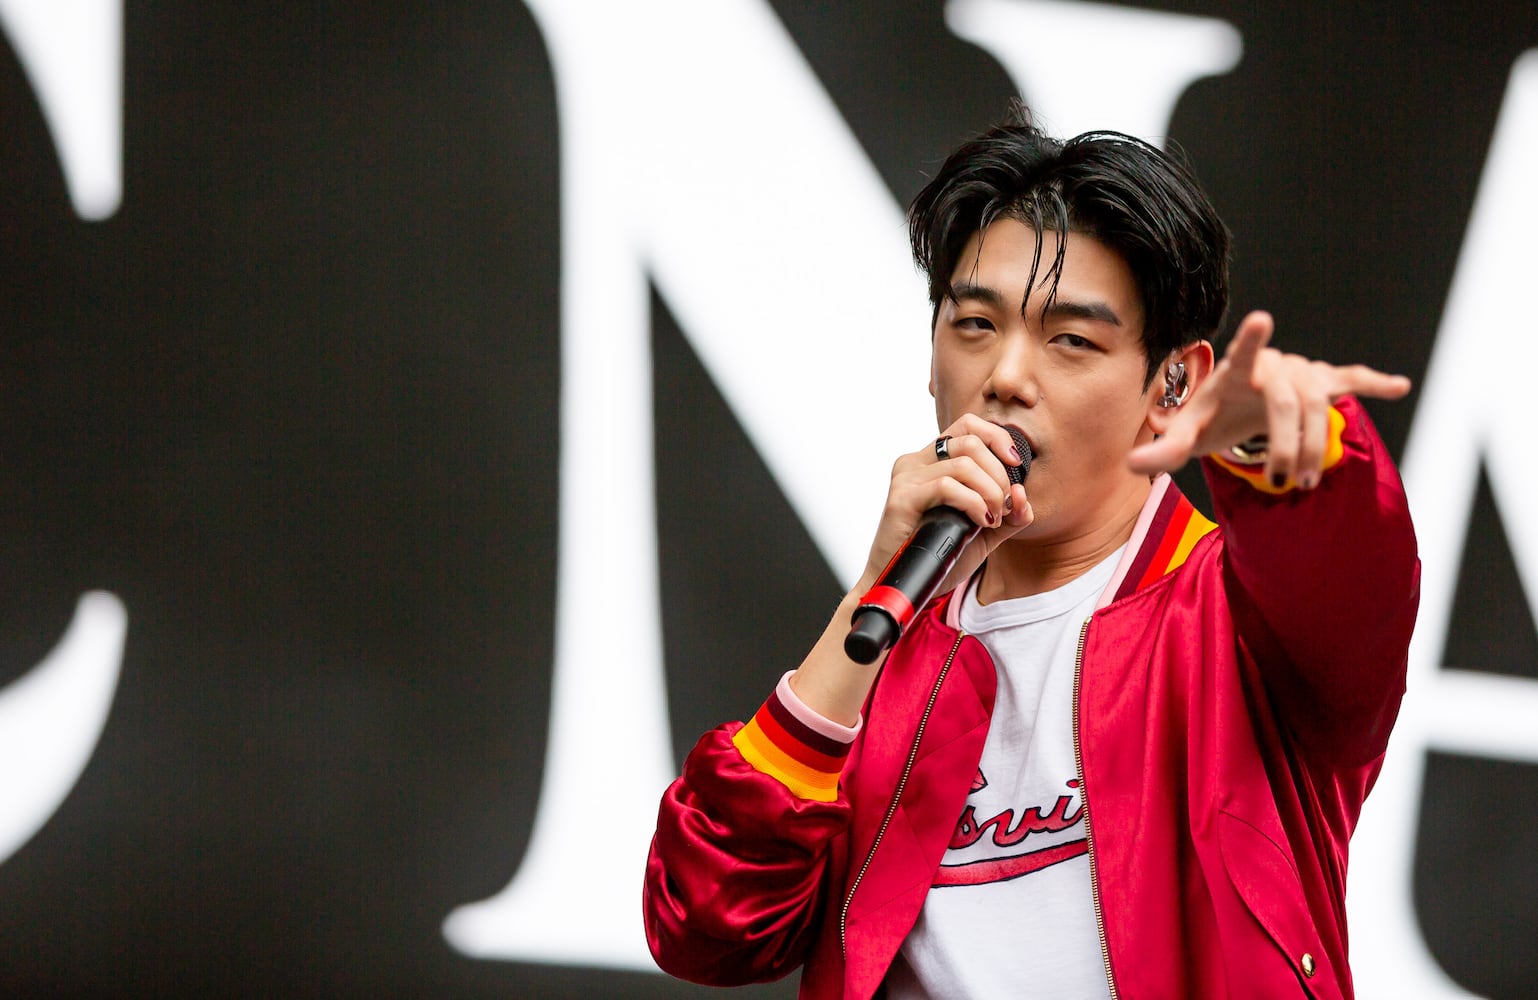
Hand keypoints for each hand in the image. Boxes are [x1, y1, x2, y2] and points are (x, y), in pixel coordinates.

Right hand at [856, 414, 1033, 597]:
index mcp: (931, 461)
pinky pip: (947, 486)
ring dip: (990, 491)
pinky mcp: (902, 499)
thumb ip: (1009, 515)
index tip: (1016, 464)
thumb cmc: (939, 556)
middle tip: (1002, 506)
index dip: (997, 437)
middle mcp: (915, 462)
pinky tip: (980, 521)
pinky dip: (974, 502)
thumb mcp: (985, 533)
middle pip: (970, 440)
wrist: (908, 585)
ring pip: (963, 463)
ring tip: (992, 518)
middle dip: (999, 473)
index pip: (968, 425)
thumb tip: (1022, 495)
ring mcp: (906, 478)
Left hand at [1126, 311, 1410, 487]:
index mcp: (1236, 374)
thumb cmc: (1210, 419)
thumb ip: (1162, 450)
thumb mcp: (1186, 437)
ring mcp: (1300, 372)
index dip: (1250, 340)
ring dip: (1316, 446)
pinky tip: (1398, 386)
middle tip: (1283, 483)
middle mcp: (1272, 366)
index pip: (1242, 355)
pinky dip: (1373, 383)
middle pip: (1288, 403)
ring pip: (1319, 405)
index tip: (1260, 318)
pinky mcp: (1322, 382)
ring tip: (1304, 482)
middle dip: (1287, 445)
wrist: (1234, 407)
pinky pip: (1350, 379)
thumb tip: (1132, 465)